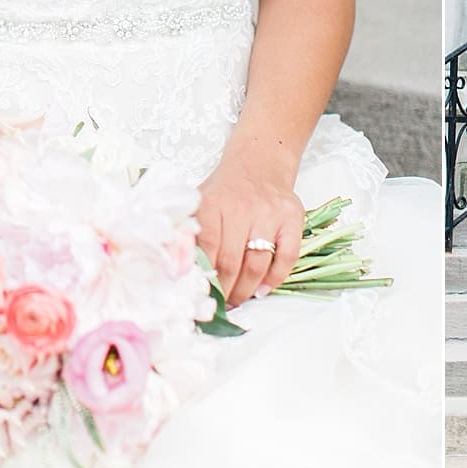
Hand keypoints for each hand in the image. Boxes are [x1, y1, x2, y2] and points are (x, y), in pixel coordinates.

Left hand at [197, 157, 304, 308]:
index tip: (200, 294)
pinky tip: (262, 289)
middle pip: (231, 262)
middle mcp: (242, 207)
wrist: (259, 164)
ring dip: (245, 290)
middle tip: (218, 303)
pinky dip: (274, 279)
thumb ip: (186, 232)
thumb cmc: (225, 191)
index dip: (204, 277)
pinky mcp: (292, 218)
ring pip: (257, 264)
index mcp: (214, 203)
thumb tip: (174, 269)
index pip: (207, 248)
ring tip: (236, 299)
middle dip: (223, 290)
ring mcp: (270, 213)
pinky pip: (287, 257)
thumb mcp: (199, 202)